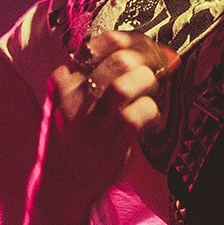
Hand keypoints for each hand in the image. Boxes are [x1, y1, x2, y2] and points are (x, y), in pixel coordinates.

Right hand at [32, 31, 178, 220]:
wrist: (61, 184)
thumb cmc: (74, 138)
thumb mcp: (71, 102)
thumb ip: (95, 77)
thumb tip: (144, 51)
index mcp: (64, 81)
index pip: (102, 44)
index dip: (134, 40)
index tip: (150, 46)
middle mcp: (73, 98)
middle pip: (118, 60)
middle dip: (148, 59)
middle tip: (163, 64)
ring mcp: (90, 122)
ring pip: (124, 84)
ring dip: (147, 81)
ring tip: (152, 89)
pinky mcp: (108, 143)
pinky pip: (138, 113)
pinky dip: (152, 110)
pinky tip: (151, 119)